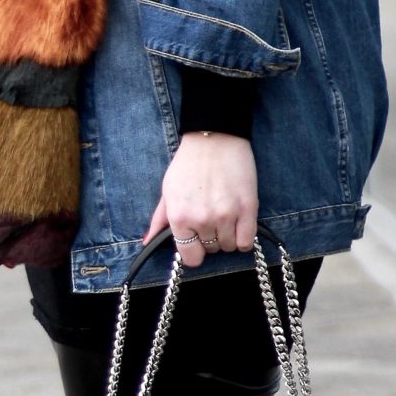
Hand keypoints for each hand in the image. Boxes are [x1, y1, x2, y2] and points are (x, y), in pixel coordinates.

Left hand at [144, 134, 256, 266]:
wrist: (214, 138)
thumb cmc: (189, 163)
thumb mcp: (168, 190)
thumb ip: (159, 220)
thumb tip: (148, 242)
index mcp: (180, 217)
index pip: (190, 257)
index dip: (195, 250)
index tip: (198, 240)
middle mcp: (202, 220)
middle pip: (212, 250)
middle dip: (211, 238)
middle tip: (211, 217)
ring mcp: (227, 215)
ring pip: (229, 247)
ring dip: (228, 236)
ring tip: (225, 216)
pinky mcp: (248, 208)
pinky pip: (247, 241)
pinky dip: (244, 236)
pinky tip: (239, 223)